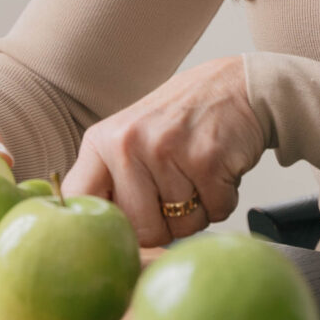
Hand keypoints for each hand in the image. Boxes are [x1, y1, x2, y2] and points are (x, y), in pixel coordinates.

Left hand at [63, 56, 262, 247]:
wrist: (238, 85)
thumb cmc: (184, 117)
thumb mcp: (132, 135)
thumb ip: (112, 178)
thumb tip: (101, 233)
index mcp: (103, 141)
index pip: (81, 202)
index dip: (102, 228)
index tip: (123, 230)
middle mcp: (128, 144)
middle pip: (142, 229)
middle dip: (166, 224)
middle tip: (178, 191)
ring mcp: (166, 151)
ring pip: (182, 226)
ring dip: (198, 211)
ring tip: (199, 174)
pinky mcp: (206, 161)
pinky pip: (215, 212)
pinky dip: (222, 200)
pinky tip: (218, 171)